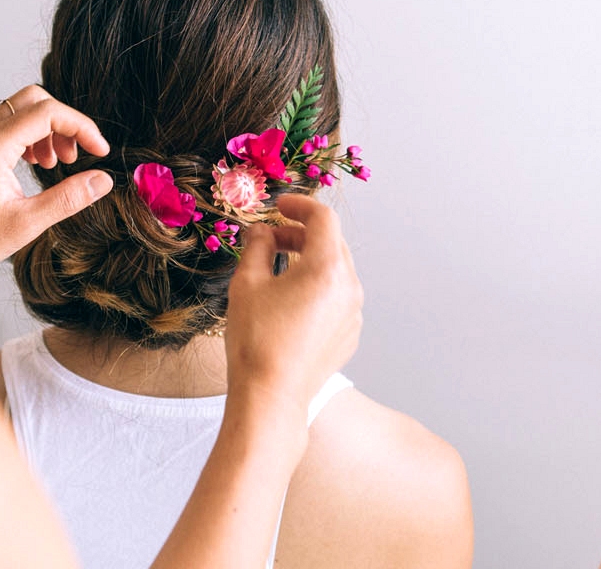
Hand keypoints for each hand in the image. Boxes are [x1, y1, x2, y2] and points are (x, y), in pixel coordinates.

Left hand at [0, 84, 111, 292]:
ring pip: (21, 110)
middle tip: (77, 157)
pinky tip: (37, 165)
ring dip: (48, 130)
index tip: (99, 151)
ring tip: (57, 165)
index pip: (47, 113)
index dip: (81, 127)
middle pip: (34, 100)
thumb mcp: (27, 223)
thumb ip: (69, 198)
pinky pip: (7, 125)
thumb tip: (103, 180)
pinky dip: (30, 137)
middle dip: (64, 123)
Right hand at [224, 195, 362, 422]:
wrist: (271, 396)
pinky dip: (318, 287)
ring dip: (311, 260)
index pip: (323, 218)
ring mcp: (354, 312)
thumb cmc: (256, 339)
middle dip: (302, 233)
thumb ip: (257, 246)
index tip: (280, 205)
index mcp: (326, 267)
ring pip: (337, 270)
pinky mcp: (350, 333)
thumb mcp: (247, 283)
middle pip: (332, 243)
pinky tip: (291, 301)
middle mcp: (349, 286)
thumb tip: (263, 232)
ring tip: (279, 269)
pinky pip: (338, 297)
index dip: (300, 204)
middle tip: (272, 237)